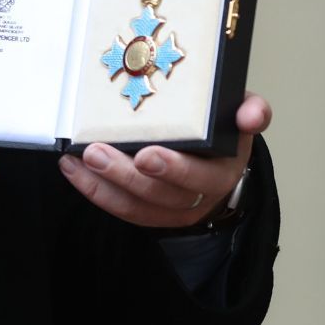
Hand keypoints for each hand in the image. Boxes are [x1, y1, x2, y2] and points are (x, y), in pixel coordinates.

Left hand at [57, 92, 271, 229]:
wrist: (220, 160)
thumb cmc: (223, 130)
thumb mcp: (241, 114)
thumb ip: (252, 111)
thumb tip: (251, 116)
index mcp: (223, 171)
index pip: (200, 176)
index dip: (173, 169)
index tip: (146, 154)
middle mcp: (198, 196)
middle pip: (161, 195)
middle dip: (126, 176)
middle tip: (97, 153)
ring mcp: (172, 209)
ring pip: (136, 206)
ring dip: (103, 184)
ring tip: (78, 159)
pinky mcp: (149, 213)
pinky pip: (120, 208)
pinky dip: (94, 190)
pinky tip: (72, 168)